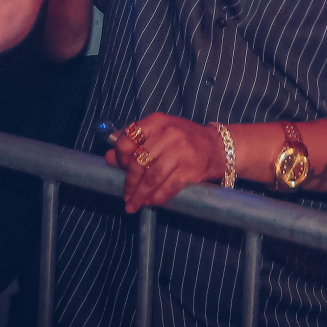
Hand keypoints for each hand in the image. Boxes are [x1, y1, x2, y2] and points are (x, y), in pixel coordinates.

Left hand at [104, 112, 225, 212]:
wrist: (219, 146)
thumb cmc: (185, 140)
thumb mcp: (160, 134)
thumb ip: (135, 144)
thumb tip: (108, 158)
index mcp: (157, 122)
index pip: (127, 140)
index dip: (120, 158)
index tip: (120, 170)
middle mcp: (168, 133)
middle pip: (138, 163)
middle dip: (130, 184)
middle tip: (126, 197)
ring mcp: (180, 151)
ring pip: (152, 178)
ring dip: (140, 195)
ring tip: (134, 205)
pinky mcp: (190, 168)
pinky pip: (168, 187)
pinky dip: (157, 198)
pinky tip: (151, 203)